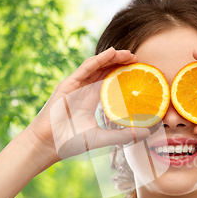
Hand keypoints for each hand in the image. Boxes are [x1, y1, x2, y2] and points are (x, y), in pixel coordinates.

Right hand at [23, 47, 150, 164]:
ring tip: (129, 54)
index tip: (139, 72)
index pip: (110, 82)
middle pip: (105, 70)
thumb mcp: (103, 137)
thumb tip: (146, 132)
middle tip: (138, 59)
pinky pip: (86, 67)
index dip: (123, 75)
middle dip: (121, 63)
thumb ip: (124, 135)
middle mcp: (85, 90)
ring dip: (113, 57)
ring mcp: (76, 85)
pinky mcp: (68, 84)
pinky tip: (112, 52)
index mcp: (92, 99)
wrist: (49, 144)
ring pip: (97, 66)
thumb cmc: (71, 142)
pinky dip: (99, 59)